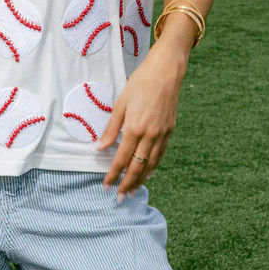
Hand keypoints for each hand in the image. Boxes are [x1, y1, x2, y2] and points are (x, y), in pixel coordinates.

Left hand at [95, 49, 183, 199]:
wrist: (166, 72)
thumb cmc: (140, 84)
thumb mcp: (120, 104)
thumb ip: (111, 129)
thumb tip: (99, 148)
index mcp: (135, 128)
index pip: (122, 158)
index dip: (114, 174)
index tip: (107, 185)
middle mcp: (150, 135)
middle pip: (137, 166)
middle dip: (128, 183)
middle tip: (120, 197)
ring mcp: (162, 134)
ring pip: (151, 164)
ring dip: (141, 179)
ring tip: (133, 191)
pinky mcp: (170, 130)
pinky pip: (160, 154)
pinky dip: (154, 166)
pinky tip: (148, 173)